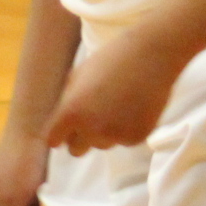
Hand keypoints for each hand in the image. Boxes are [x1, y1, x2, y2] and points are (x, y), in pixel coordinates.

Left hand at [45, 30, 185, 155]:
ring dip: (105, 132)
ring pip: (102, 144)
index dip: (60, 135)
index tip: (66, 131)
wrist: (151, 54)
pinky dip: (128, 129)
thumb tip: (61, 125)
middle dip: (81, 139)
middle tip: (93, 119)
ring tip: (119, 105)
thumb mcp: (78, 76)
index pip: (54, 140)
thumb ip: (67, 102)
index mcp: (71, 112)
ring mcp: (115, 135)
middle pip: (76, 150)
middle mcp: (91, 128)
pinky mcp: (136, 138)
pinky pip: (125, 141)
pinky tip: (135, 107)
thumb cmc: (112, 59)